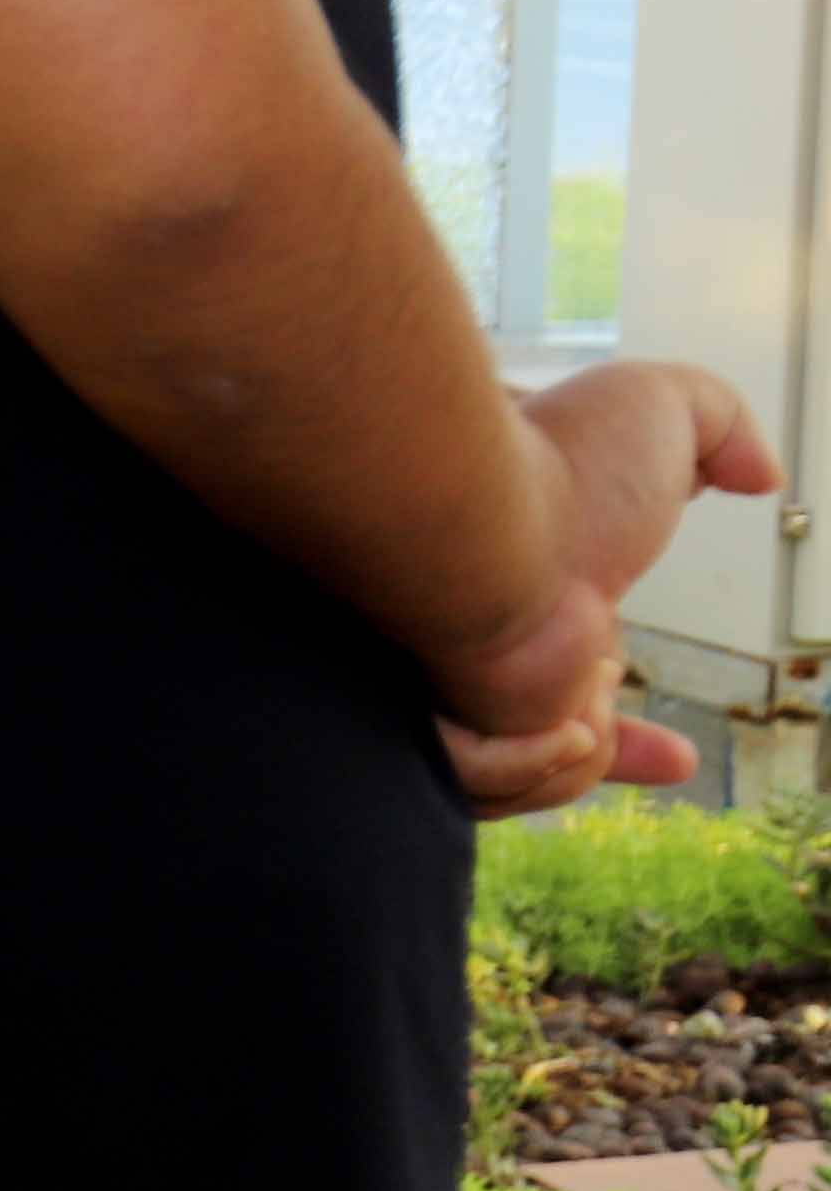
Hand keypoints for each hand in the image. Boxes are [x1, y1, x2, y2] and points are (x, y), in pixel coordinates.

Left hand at [432, 358, 777, 817]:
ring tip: (582, 715)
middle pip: (538, 726)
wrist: (467, 521)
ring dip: (580, 750)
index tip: (676, 751)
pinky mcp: (432, 732)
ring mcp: (453, 686)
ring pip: (528, 766)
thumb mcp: (661, 408)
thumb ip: (718, 425)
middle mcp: (482, 632)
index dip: (616, 706)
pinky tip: (566, 728)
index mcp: (529, 578)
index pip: (566, 651)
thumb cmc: (558, 469)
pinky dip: (541, 762)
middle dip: (604, 750)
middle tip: (670, 755)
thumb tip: (760, 474)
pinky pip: (495, 782)